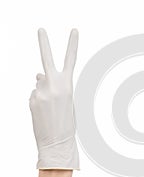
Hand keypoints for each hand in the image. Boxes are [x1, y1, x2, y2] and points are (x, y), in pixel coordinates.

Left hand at [29, 28, 78, 168]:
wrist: (57, 142)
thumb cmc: (66, 123)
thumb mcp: (66, 102)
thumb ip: (54, 85)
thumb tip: (37, 74)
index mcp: (68, 86)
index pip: (71, 60)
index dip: (73, 44)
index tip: (74, 31)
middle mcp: (53, 86)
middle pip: (47, 59)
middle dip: (44, 43)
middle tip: (41, 30)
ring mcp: (40, 92)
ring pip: (39, 82)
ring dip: (43, 89)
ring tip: (50, 107)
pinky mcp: (31, 99)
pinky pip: (35, 93)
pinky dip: (38, 99)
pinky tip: (43, 111)